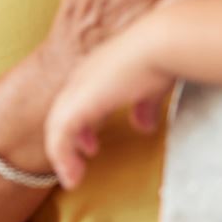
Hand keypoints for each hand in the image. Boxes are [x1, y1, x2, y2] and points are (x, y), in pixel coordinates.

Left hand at [44, 24, 173, 187]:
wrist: (163, 43)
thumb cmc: (163, 57)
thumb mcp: (152, 87)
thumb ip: (144, 105)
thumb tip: (144, 126)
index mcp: (98, 69)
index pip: (79, 98)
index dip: (81, 124)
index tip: (89, 146)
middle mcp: (83, 76)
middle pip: (63, 112)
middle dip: (68, 141)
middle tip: (75, 166)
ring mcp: (78, 89)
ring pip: (57, 126)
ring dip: (63, 154)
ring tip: (72, 178)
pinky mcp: (78, 104)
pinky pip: (60, 136)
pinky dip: (62, 157)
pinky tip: (72, 176)